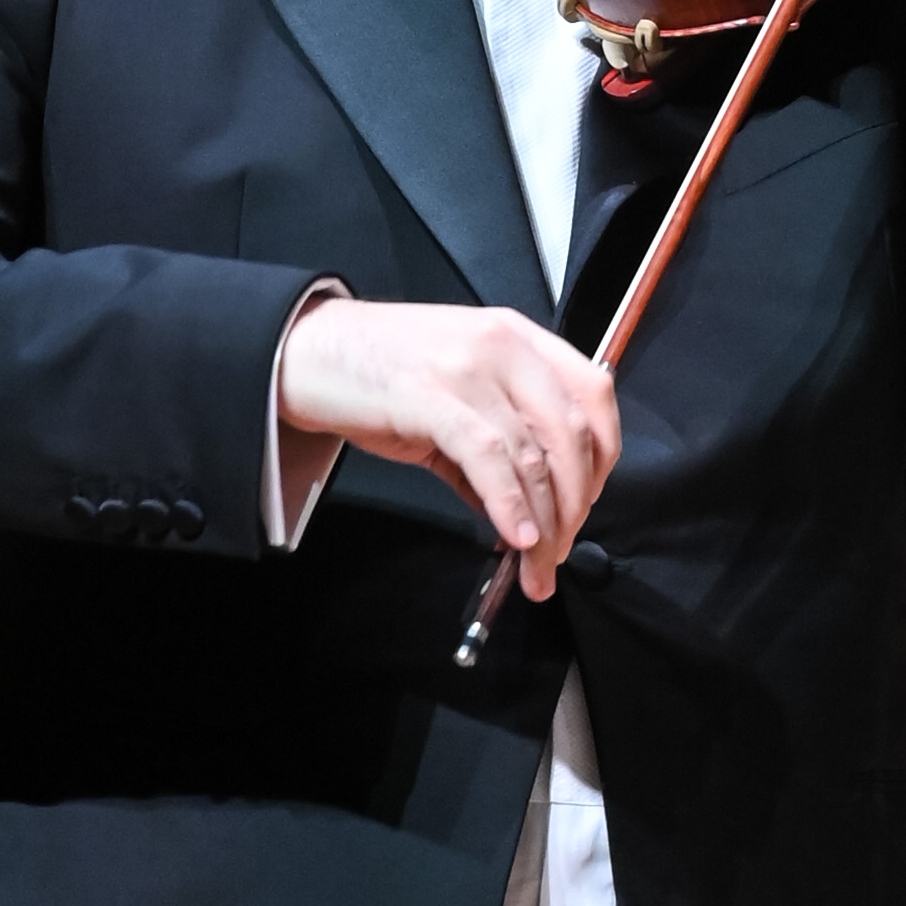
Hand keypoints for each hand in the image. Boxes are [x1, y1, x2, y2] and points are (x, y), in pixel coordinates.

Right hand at [277, 291, 621, 597]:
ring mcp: (469, 367)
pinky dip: (510, 505)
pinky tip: (515, 538)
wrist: (304, 351)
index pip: (593, 397)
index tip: (586, 505)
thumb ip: (497, 449)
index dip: (602, 459)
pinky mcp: (432, 396)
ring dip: (545, 523)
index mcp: (518, 338)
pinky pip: (490, 457)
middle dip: (577, 505)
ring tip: (536, 566)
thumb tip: (526, 515)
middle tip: (562, 550)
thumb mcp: (454, 397)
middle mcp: (503, 345)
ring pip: (534, 454)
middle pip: (572, 433)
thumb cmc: (377, 371)